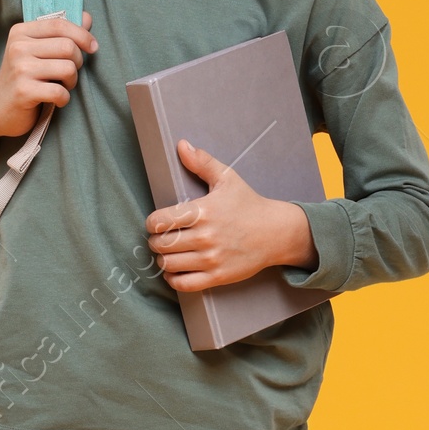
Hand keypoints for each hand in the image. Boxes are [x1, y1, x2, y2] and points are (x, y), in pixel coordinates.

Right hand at [0, 12, 96, 145]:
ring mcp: (20, 69)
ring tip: (62, 86)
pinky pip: (60, 91)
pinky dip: (64, 99)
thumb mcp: (36, 51)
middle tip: (69, 74)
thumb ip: (60, 34)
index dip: (82, 35)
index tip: (93, 48)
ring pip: (68, 68)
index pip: (60, 24)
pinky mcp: (23, 91)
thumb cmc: (22, 78)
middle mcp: (18, 47)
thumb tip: (87, 18)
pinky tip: (57, 100)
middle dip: (78, 62)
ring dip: (72, 81)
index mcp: (21, 32)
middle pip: (68, 46)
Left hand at [146, 139, 316, 290]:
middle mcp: (205, 237)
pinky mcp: (218, 276)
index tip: (157, 222)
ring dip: (163, 259)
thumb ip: (202, 162)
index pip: (159, 221)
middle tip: (161, 238)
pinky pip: (183, 283)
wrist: (276, 232)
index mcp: (203, 211)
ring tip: (168, 253)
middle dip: (155, 240)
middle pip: (160, 244)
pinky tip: (175, 270)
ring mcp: (211, 259)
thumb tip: (181, 145)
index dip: (152, 222)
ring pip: (168, 264)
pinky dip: (173, 279)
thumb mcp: (227, 178)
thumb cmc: (249, 204)